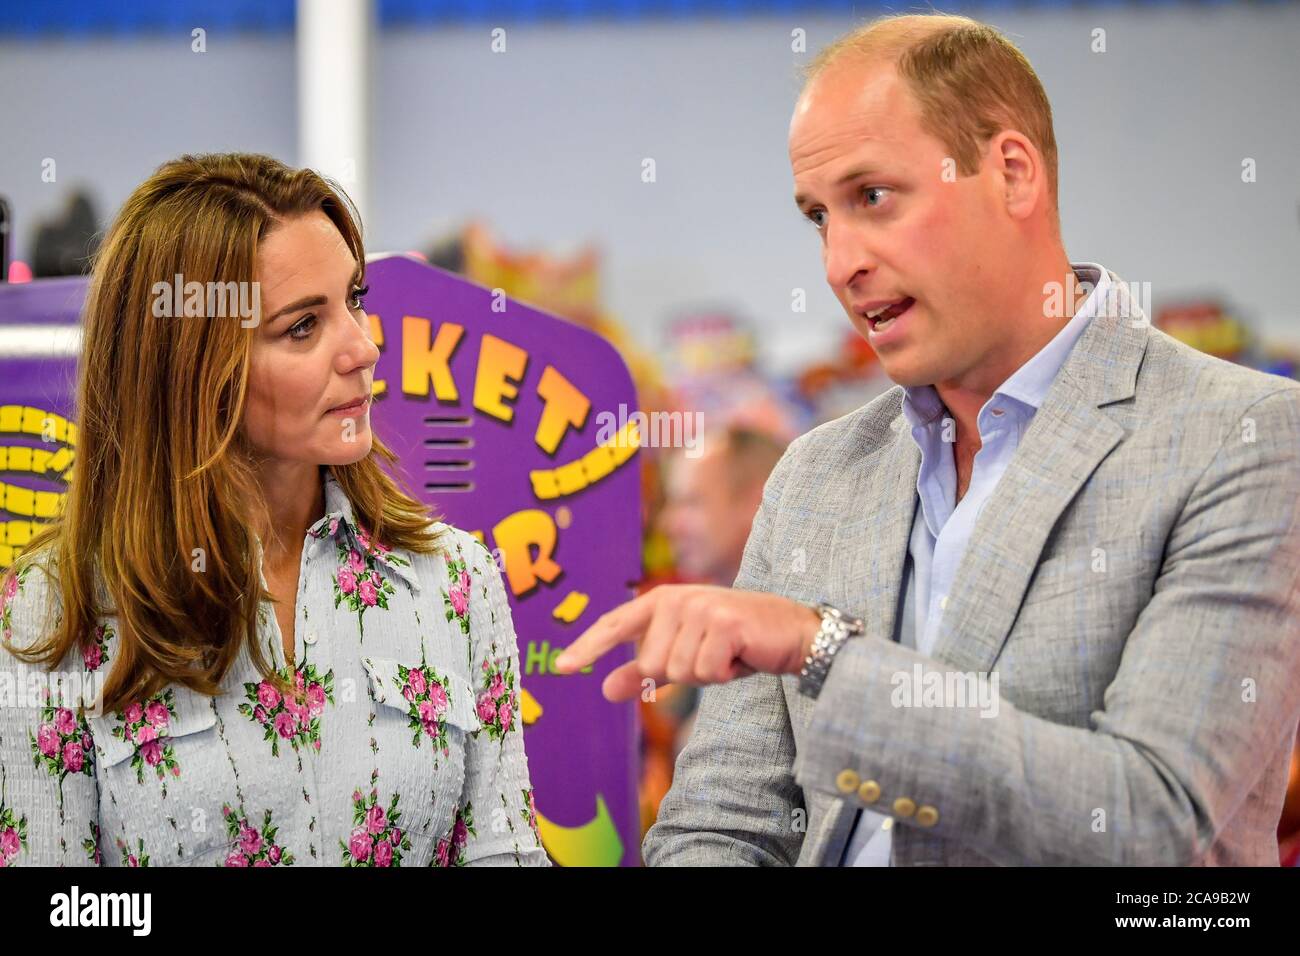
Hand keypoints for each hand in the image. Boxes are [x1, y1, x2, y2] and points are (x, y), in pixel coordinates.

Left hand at [553, 584, 821, 701]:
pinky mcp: (724, 623)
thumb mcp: (686, 657)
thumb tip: (605, 690)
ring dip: (706, 674)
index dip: (588, 647)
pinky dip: (724, 674)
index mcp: (661, 601)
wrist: (792, 633)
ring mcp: (700, 608)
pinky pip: (705, 672)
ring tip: (728, 655)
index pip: (615, 625)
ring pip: (679, 672)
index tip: (561, 667)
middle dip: (682, 673)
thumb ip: (645, 672)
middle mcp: (676, 599)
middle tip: (712, 656)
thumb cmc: (737, 644)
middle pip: (651, 664)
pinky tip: (741, 656)